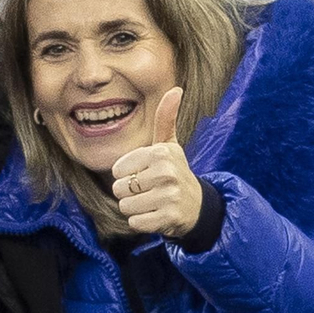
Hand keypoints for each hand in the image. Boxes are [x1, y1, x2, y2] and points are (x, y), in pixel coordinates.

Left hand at [110, 87, 201, 237]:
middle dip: (129, 193)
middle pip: (119, 189)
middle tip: (149, 190)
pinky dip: (141, 222)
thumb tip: (176, 89)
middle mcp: (166, 173)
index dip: (126, 174)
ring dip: (134, 208)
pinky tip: (156, 214)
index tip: (145, 174)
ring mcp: (168, 197)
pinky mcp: (168, 218)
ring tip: (152, 202)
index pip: (117, 169)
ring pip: (125, 207)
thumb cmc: (174, 172)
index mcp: (161, 153)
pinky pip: (135, 223)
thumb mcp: (169, 144)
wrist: (196, 205)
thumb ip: (165, 118)